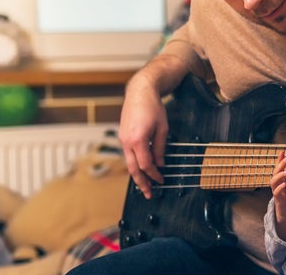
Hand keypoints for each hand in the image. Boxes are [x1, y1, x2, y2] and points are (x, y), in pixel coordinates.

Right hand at [118, 75, 167, 198]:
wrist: (140, 91)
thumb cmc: (153, 107)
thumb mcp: (162, 128)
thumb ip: (160, 148)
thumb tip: (160, 164)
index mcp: (138, 140)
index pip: (145, 165)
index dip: (154, 175)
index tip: (161, 180)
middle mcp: (127, 141)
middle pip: (133, 169)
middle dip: (141, 182)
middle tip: (148, 194)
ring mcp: (122, 138)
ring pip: (128, 162)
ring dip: (137, 174)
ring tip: (145, 184)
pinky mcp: (122, 135)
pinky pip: (128, 154)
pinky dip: (134, 163)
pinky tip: (141, 168)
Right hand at [270, 151, 285, 238]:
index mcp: (281, 180)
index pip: (279, 168)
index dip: (280, 160)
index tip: (282, 151)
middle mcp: (276, 184)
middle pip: (275, 172)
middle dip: (280, 164)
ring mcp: (276, 191)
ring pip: (273, 182)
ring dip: (279, 175)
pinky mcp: (278, 199)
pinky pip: (276, 192)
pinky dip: (280, 188)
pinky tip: (284, 184)